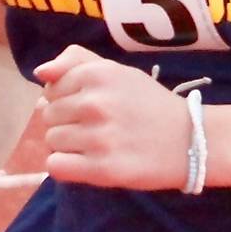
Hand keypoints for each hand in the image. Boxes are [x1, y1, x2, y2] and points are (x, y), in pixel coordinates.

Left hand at [34, 43, 189, 189]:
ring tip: (97, 145)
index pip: (50, 89)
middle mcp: (95, 103)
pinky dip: (66, 166)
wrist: (190, 140)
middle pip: (49, 116)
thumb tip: (40, 73)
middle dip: (67, 122)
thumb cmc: (149, 104)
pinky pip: (56, 166)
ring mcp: (98, 137)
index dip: (66, 99)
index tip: (91, 107)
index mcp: (98, 74)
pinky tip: (87, 163)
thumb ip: (76, 62)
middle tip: (97, 127)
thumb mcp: (117, 71)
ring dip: (68, 146)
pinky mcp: (102, 169)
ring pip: (51, 141)